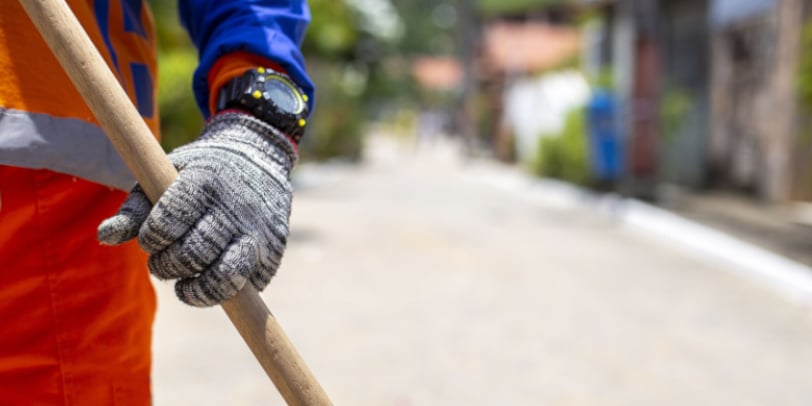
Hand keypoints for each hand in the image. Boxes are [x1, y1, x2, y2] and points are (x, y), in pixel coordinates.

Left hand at [98, 112, 295, 306]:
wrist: (259, 156)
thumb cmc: (201, 171)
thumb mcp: (166, 174)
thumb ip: (136, 207)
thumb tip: (105, 236)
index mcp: (205, 180)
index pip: (170, 220)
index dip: (153, 236)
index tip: (151, 237)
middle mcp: (235, 208)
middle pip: (194, 253)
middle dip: (168, 265)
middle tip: (162, 259)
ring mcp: (258, 232)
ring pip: (227, 278)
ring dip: (197, 290)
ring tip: (185, 284)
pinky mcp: (273, 253)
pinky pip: (248, 286)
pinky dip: (227, 289)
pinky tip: (213, 275)